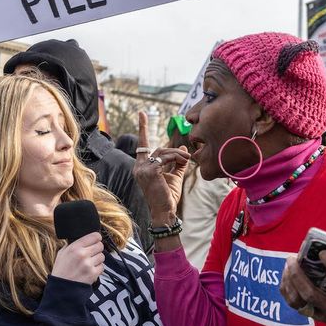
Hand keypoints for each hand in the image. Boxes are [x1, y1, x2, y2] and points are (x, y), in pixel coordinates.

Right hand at [52, 231, 104, 284]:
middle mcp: (82, 254)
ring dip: (97, 259)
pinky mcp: (93, 273)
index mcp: (74, 247)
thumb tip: (81, 238)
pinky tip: (90, 270)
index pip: (94, 236)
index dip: (97, 238)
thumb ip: (72, 245)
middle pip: (100, 245)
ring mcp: (88, 264)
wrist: (62, 288)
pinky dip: (97, 268)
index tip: (96, 240)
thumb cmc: (61, 271)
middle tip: (92, 253)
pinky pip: (102, 267)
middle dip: (97, 249)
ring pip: (102, 256)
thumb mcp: (62, 253)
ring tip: (89, 263)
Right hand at [132, 111, 187, 225]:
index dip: (143, 128)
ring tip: (187, 161)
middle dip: (174, 151)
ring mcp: (142, 169)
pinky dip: (176, 158)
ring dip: (178, 155)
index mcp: (141, 167)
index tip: (142, 113)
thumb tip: (183, 148)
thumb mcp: (174, 176)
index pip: (142, 145)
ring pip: (163, 152)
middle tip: (187, 157)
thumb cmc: (168, 196)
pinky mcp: (150, 171)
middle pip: (158, 149)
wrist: (165, 212)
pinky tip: (183, 162)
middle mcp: (138, 167)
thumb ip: (177, 162)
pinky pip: (165, 158)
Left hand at [279, 251, 325, 325]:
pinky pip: (296, 305)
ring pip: (299, 302)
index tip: (324, 252)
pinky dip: (288, 290)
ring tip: (288, 265)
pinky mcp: (316, 316)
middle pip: (311, 294)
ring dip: (289, 283)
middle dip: (298, 275)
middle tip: (293, 257)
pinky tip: (287, 276)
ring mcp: (323, 314)